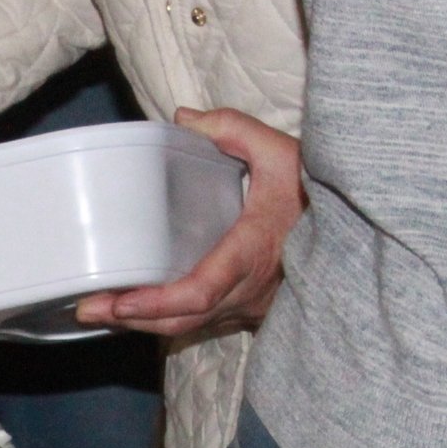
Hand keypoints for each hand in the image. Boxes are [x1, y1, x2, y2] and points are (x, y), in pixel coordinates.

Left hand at [76, 107, 303, 337]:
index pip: (200, 291)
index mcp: (252, 254)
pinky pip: (198, 324)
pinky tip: (134, 308)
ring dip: (142, 324)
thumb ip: (235, 129)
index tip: (120, 302)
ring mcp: (245, 306)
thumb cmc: (320, 196)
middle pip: (181, 322)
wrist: (359, 233)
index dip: (157, 303)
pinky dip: (164, 319)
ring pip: (187, 328)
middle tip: (87, 309)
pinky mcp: (244, 310)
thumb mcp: (285, 152)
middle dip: (132, 320)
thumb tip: (185, 118)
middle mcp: (246, 291)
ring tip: (99, 310)